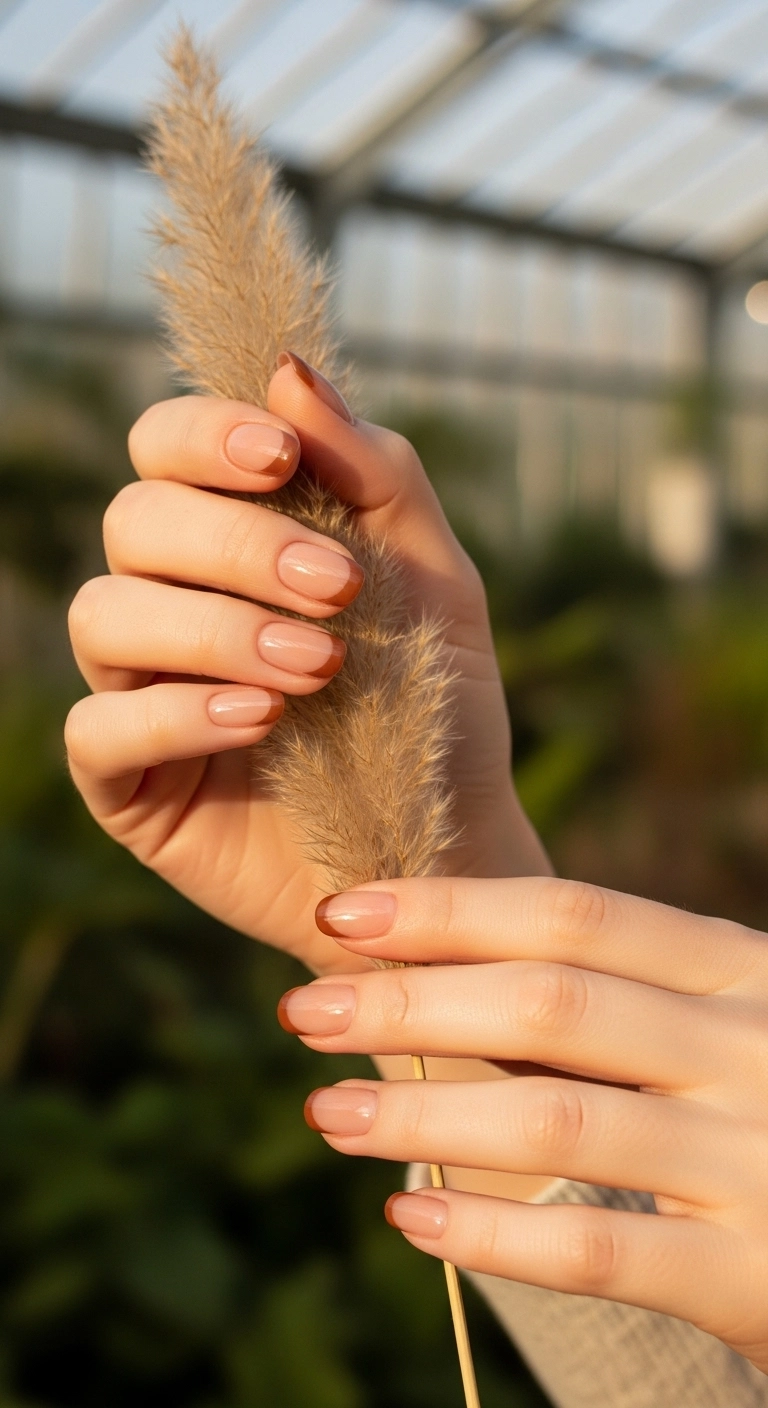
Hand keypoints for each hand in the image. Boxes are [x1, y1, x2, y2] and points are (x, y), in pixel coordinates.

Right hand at [66, 357, 547, 975]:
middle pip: (134, 522)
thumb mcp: (435, 583)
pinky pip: (96, 729)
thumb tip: (288, 372)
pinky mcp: (128, 783)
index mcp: (232, 543)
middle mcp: (171, 604)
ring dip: (213, 628)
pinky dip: (176, 714)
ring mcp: (139, 693)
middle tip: (337, 593)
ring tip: (314, 667)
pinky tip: (259, 723)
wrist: (446, 847)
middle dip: (235, 547)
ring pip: (102, 615)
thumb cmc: (435, 710)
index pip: (164, 449)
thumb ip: (375, 474)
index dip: (205, 436)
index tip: (283, 461)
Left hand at [283, 875, 767, 1371]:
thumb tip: (438, 972)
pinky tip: (412, 1221)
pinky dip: (496, 1236)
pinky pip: (604, 1254)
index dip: (449, 910)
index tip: (342, 914)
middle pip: (550, 1003)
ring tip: (327, 1111)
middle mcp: (753, 1048)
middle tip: (305, 1010)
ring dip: (424, 1113)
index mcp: (739, 972)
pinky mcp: (759, 1277)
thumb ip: (617, 1003)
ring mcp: (760, 1161)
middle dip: (411, 1002)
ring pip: (558, 1121)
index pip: (574, 916)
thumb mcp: (722, 1030)